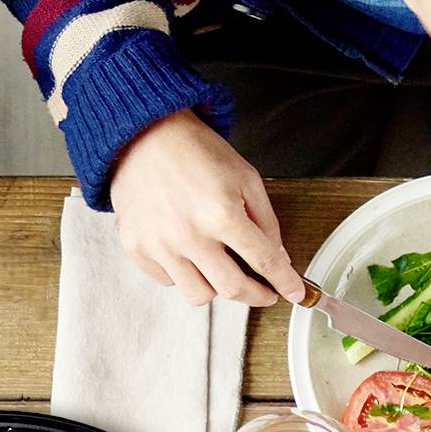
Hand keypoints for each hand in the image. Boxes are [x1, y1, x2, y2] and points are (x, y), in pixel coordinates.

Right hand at [107, 111, 304, 307]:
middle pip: (232, 289)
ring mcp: (159, 245)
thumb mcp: (245, 177)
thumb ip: (265, 220)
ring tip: (220, 267)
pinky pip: (168, 281)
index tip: (294, 293)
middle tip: (264, 292)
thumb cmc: (195, 151)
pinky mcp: (136, 248)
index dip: (285, 282)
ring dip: (217, 287)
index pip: (264, 261)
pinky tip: (187, 252)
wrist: (144, 136)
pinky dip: (183, 273)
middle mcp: (189, 235)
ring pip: (198, 295)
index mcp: (221, 213)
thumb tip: (276, 257)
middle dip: (256, 296)